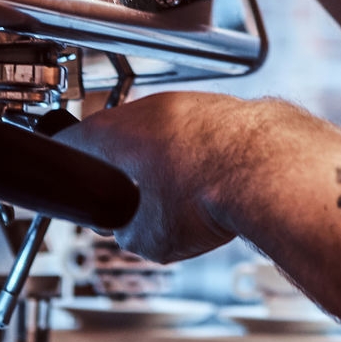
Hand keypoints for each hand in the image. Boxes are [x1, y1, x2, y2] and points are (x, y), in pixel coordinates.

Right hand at [58, 92, 250, 262]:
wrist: (272, 172)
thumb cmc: (208, 194)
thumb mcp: (145, 238)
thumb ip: (123, 231)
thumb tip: (130, 231)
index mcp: (115, 132)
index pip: (71, 141)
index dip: (68, 166)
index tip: (70, 178)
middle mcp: (151, 107)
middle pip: (123, 138)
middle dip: (126, 171)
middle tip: (135, 202)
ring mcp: (193, 103)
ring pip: (167, 135)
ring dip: (169, 163)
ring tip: (185, 199)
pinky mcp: (228, 110)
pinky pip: (204, 136)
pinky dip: (205, 158)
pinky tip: (216, 186)